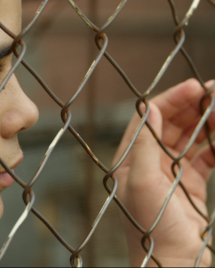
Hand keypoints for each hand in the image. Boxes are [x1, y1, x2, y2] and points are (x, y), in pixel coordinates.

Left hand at [113, 79, 214, 266]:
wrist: (174, 264)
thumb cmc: (153, 228)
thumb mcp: (142, 183)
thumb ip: (143, 144)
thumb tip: (147, 108)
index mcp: (130, 159)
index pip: (148, 119)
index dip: (169, 100)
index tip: (194, 87)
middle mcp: (148, 161)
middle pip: (171, 124)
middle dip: (192, 107)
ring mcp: (170, 171)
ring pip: (189, 137)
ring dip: (207, 121)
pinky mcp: (190, 182)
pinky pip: (204, 155)